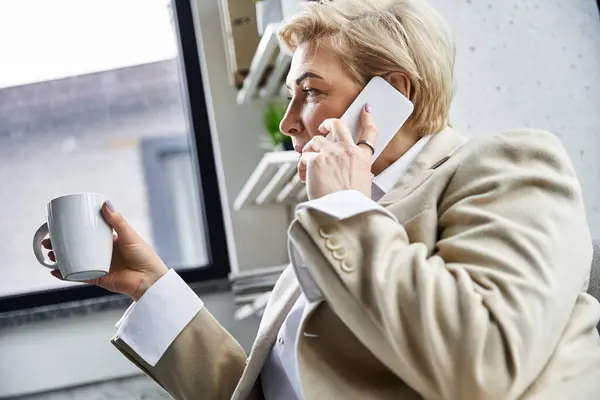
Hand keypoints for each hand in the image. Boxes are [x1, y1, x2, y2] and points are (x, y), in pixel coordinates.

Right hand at [45, 202, 168, 300]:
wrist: (150, 280)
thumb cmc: (145, 256)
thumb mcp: (130, 235)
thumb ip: (117, 221)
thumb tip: (104, 203)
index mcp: (111, 240)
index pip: (89, 232)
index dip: (74, 229)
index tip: (60, 225)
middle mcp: (103, 253)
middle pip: (78, 247)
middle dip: (61, 244)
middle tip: (48, 241)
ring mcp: (99, 266)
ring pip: (75, 261)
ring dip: (60, 258)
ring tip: (49, 255)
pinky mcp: (98, 278)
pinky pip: (79, 276)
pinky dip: (66, 275)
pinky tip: (54, 271)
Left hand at [298, 105, 377, 199]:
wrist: (343, 212)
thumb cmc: (352, 205)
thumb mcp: (363, 184)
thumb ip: (356, 171)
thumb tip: (347, 171)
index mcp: (362, 158)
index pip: (369, 133)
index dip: (368, 119)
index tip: (366, 110)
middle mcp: (347, 151)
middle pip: (337, 125)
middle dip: (328, 123)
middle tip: (323, 128)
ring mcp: (330, 153)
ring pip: (316, 140)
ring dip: (310, 149)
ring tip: (308, 162)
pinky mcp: (315, 160)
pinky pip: (304, 157)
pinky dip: (302, 166)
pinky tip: (304, 177)